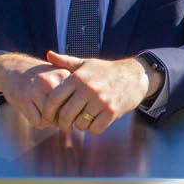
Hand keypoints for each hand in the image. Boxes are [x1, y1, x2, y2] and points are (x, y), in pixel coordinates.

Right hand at [0, 53, 71, 126]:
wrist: (13, 67)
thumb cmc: (40, 76)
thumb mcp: (58, 75)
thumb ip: (71, 91)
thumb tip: (79, 117)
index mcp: (63, 75)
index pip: (76, 102)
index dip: (73, 111)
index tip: (69, 113)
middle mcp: (50, 82)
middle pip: (64, 112)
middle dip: (61, 119)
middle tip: (57, 117)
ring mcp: (36, 90)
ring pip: (50, 119)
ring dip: (49, 122)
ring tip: (45, 115)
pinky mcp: (24, 99)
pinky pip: (37, 121)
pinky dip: (37, 122)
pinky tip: (35, 114)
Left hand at [39, 50, 162, 134]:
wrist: (135, 76)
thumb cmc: (106, 71)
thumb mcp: (86, 63)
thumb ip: (65, 61)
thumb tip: (48, 54)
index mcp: (78, 78)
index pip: (54, 98)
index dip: (48, 111)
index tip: (49, 117)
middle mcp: (88, 89)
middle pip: (66, 115)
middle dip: (62, 124)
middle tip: (64, 125)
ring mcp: (101, 101)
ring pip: (80, 124)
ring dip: (80, 126)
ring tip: (82, 120)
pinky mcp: (112, 111)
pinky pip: (95, 129)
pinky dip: (93, 128)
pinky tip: (94, 121)